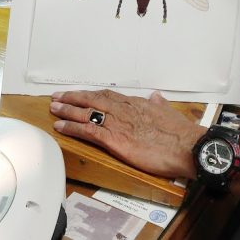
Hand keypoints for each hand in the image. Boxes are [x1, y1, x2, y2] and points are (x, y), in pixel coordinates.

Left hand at [50, 89, 205, 178]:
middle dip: (73, 97)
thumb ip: (159, 103)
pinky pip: (87, 130)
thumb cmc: (180, 133)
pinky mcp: (114, 139)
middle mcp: (123, 110)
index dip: (91, 94)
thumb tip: (156, 96)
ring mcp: (117, 123)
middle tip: (57, 96)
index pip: (107, 96)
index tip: (80, 94)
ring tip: (54, 108)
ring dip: (67, 109)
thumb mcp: (169, 112)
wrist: (186, 146)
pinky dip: (72, 126)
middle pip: (92, 99)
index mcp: (136, 104)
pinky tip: (60, 126)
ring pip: (86, 112)